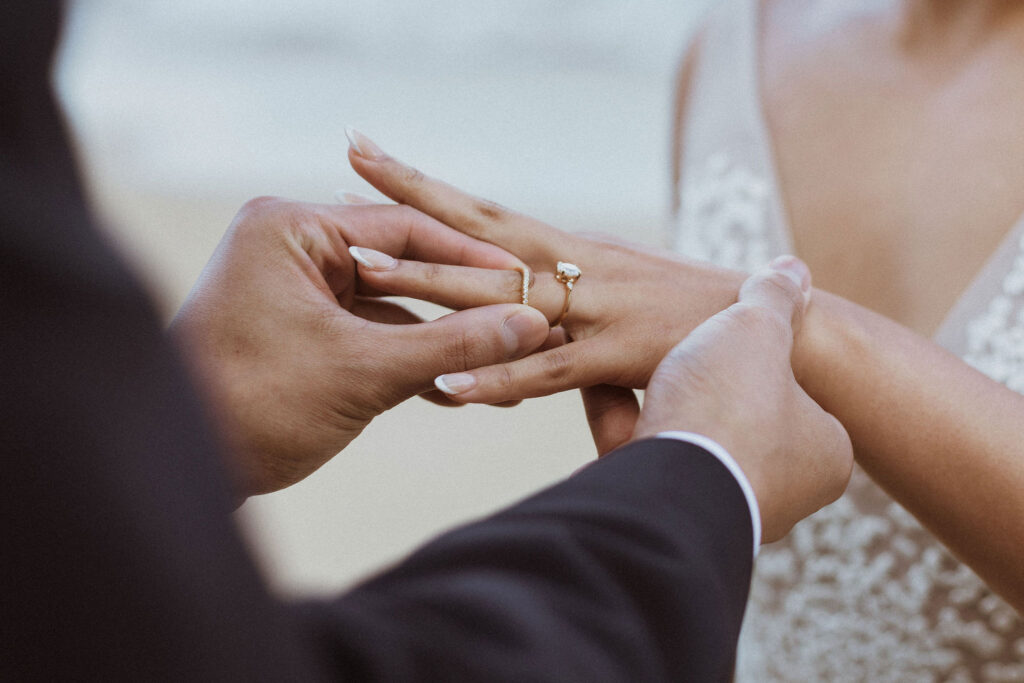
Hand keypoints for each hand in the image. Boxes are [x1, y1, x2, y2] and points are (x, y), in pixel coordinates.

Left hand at [170, 196, 548, 497]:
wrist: (183, 472)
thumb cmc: (253, 405)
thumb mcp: (364, 372)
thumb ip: (452, 345)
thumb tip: (529, 323)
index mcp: (291, 228)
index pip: (401, 229)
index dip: (470, 259)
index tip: (524, 282)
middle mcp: (291, 248)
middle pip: (401, 267)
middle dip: (461, 305)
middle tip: (523, 320)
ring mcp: (297, 293)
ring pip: (391, 309)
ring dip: (440, 343)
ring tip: (506, 365)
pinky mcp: (302, 335)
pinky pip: (371, 337)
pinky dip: (410, 363)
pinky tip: (461, 390)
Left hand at [343, 129, 746, 403]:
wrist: (781, 326)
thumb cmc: (692, 313)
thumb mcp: (618, 302)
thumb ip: (561, 319)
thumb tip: (518, 341)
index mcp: (572, 248)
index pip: (484, 211)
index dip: (425, 188)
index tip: (365, 161)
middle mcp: (577, 265)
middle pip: (480, 229)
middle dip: (409, 203)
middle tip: (346, 171)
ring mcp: (597, 307)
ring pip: (499, 293)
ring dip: (429, 282)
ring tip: (363, 270)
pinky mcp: (622, 354)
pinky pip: (545, 372)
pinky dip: (494, 377)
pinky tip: (444, 381)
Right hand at [631, 257, 852, 541]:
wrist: (667, 489)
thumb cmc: (729, 409)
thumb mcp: (757, 329)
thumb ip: (772, 297)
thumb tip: (794, 269)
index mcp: (824, 454)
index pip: (797, 391)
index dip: (756, 352)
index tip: (725, 327)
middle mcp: (781, 492)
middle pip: (731, 413)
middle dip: (697, 375)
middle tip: (675, 340)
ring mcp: (720, 508)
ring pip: (685, 435)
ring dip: (655, 395)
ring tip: (623, 353)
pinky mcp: (663, 518)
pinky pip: (644, 456)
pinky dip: (620, 420)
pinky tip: (595, 380)